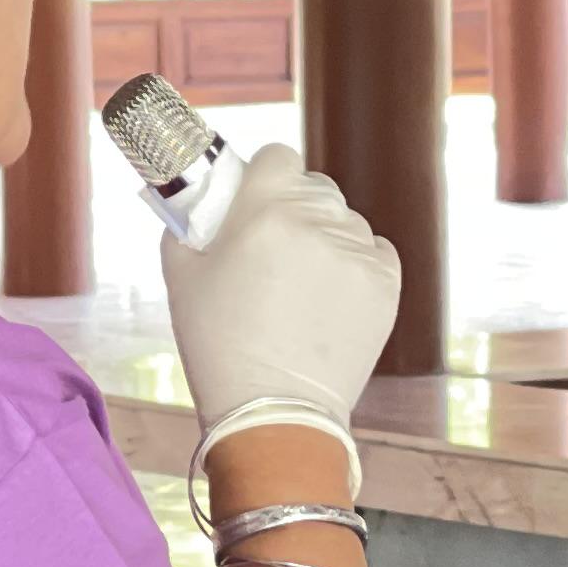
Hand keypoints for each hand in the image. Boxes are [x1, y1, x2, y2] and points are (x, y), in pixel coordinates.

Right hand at [163, 142, 399, 437]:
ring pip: (345, 221)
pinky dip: (355, 267)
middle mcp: (316, 222)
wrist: (273, 410)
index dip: (265, 177)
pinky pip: (375, 252)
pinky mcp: (386, 282)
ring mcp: (356, 252)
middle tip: (275, 254)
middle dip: (295, 211)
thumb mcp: (181, 278)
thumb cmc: (218, 347)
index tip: (256, 200)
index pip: (277, 156)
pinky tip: (330, 300)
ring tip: (302, 289)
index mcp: (263, 210)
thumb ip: (188, 224)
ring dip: (326, 240)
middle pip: (314, 188)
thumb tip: (197, 202)